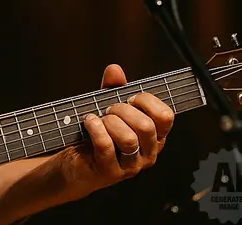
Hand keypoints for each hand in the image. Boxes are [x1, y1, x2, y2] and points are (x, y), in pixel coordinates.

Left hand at [56, 64, 174, 198]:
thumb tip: (115, 69)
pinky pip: (106, 146)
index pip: (165, 116)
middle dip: (122, 110)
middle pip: (146, 126)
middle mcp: (148, 153)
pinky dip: (96, 129)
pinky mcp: (110, 172)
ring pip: (129, 139)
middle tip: (109, 109)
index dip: (146, 101)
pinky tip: (89, 122)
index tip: (129, 97)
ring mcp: (131, 166)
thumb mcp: (107, 108)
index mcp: (154, 136)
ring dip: (109, 122)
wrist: (75, 163)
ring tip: (99, 119)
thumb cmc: (97, 134)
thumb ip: (113, 89)